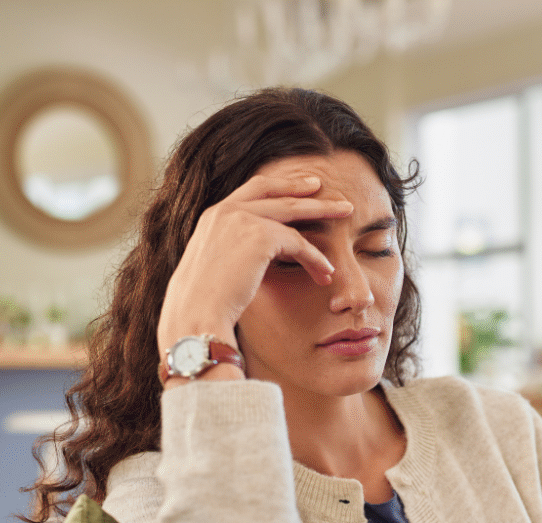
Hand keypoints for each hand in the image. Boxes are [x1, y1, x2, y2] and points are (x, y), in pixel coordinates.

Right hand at [157, 173, 351, 357]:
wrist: (195, 316)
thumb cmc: (202, 305)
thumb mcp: (215, 269)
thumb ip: (232, 253)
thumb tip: (249, 259)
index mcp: (213, 216)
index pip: (252, 190)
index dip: (279, 186)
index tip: (300, 187)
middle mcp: (225, 211)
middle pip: (274, 190)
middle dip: (304, 187)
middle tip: (326, 187)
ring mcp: (241, 219)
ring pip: (292, 210)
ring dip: (323, 212)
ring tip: (347, 213)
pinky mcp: (259, 236)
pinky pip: (299, 242)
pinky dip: (316, 257)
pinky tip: (327, 271)